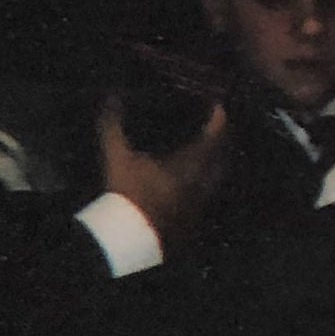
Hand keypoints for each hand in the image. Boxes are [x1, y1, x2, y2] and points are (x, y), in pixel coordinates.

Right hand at [98, 97, 230, 252]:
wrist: (131, 237)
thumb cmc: (128, 194)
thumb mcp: (117, 157)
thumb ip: (113, 125)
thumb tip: (112, 98)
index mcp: (190, 165)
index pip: (213, 138)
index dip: (218, 121)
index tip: (219, 108)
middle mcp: (202, 183)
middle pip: (222, 158)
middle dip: (222, 142)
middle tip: (217, 129)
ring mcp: (200, 204)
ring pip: (217, 179)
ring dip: (216, 163)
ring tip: (209, 152)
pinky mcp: (194, 219)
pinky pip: (207, 195)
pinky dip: (205, 183)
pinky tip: (193, 181)